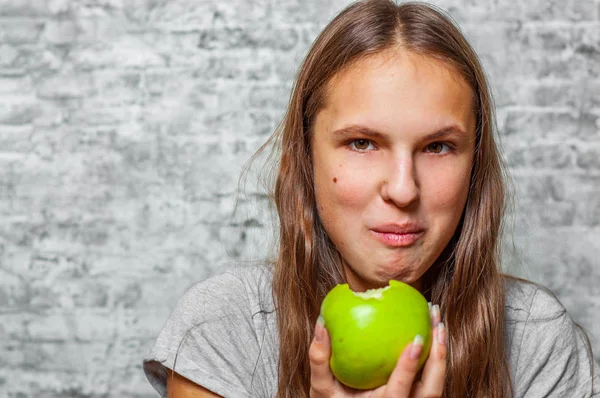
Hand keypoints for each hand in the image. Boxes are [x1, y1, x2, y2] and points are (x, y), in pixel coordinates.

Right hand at [308, 303, 446, 396]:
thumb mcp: (321, 388)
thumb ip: (319, 359)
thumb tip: (322, 324)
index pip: (399, 392)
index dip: (409, 369)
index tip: (415, 340)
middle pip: (431, 390)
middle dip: (439, 356)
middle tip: (437, 324)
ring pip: (436, 384)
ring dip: (441, 353)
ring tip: (437, 322)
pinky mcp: (417, 397)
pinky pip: (431, 377)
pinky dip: (435, 354)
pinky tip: (431, 330)